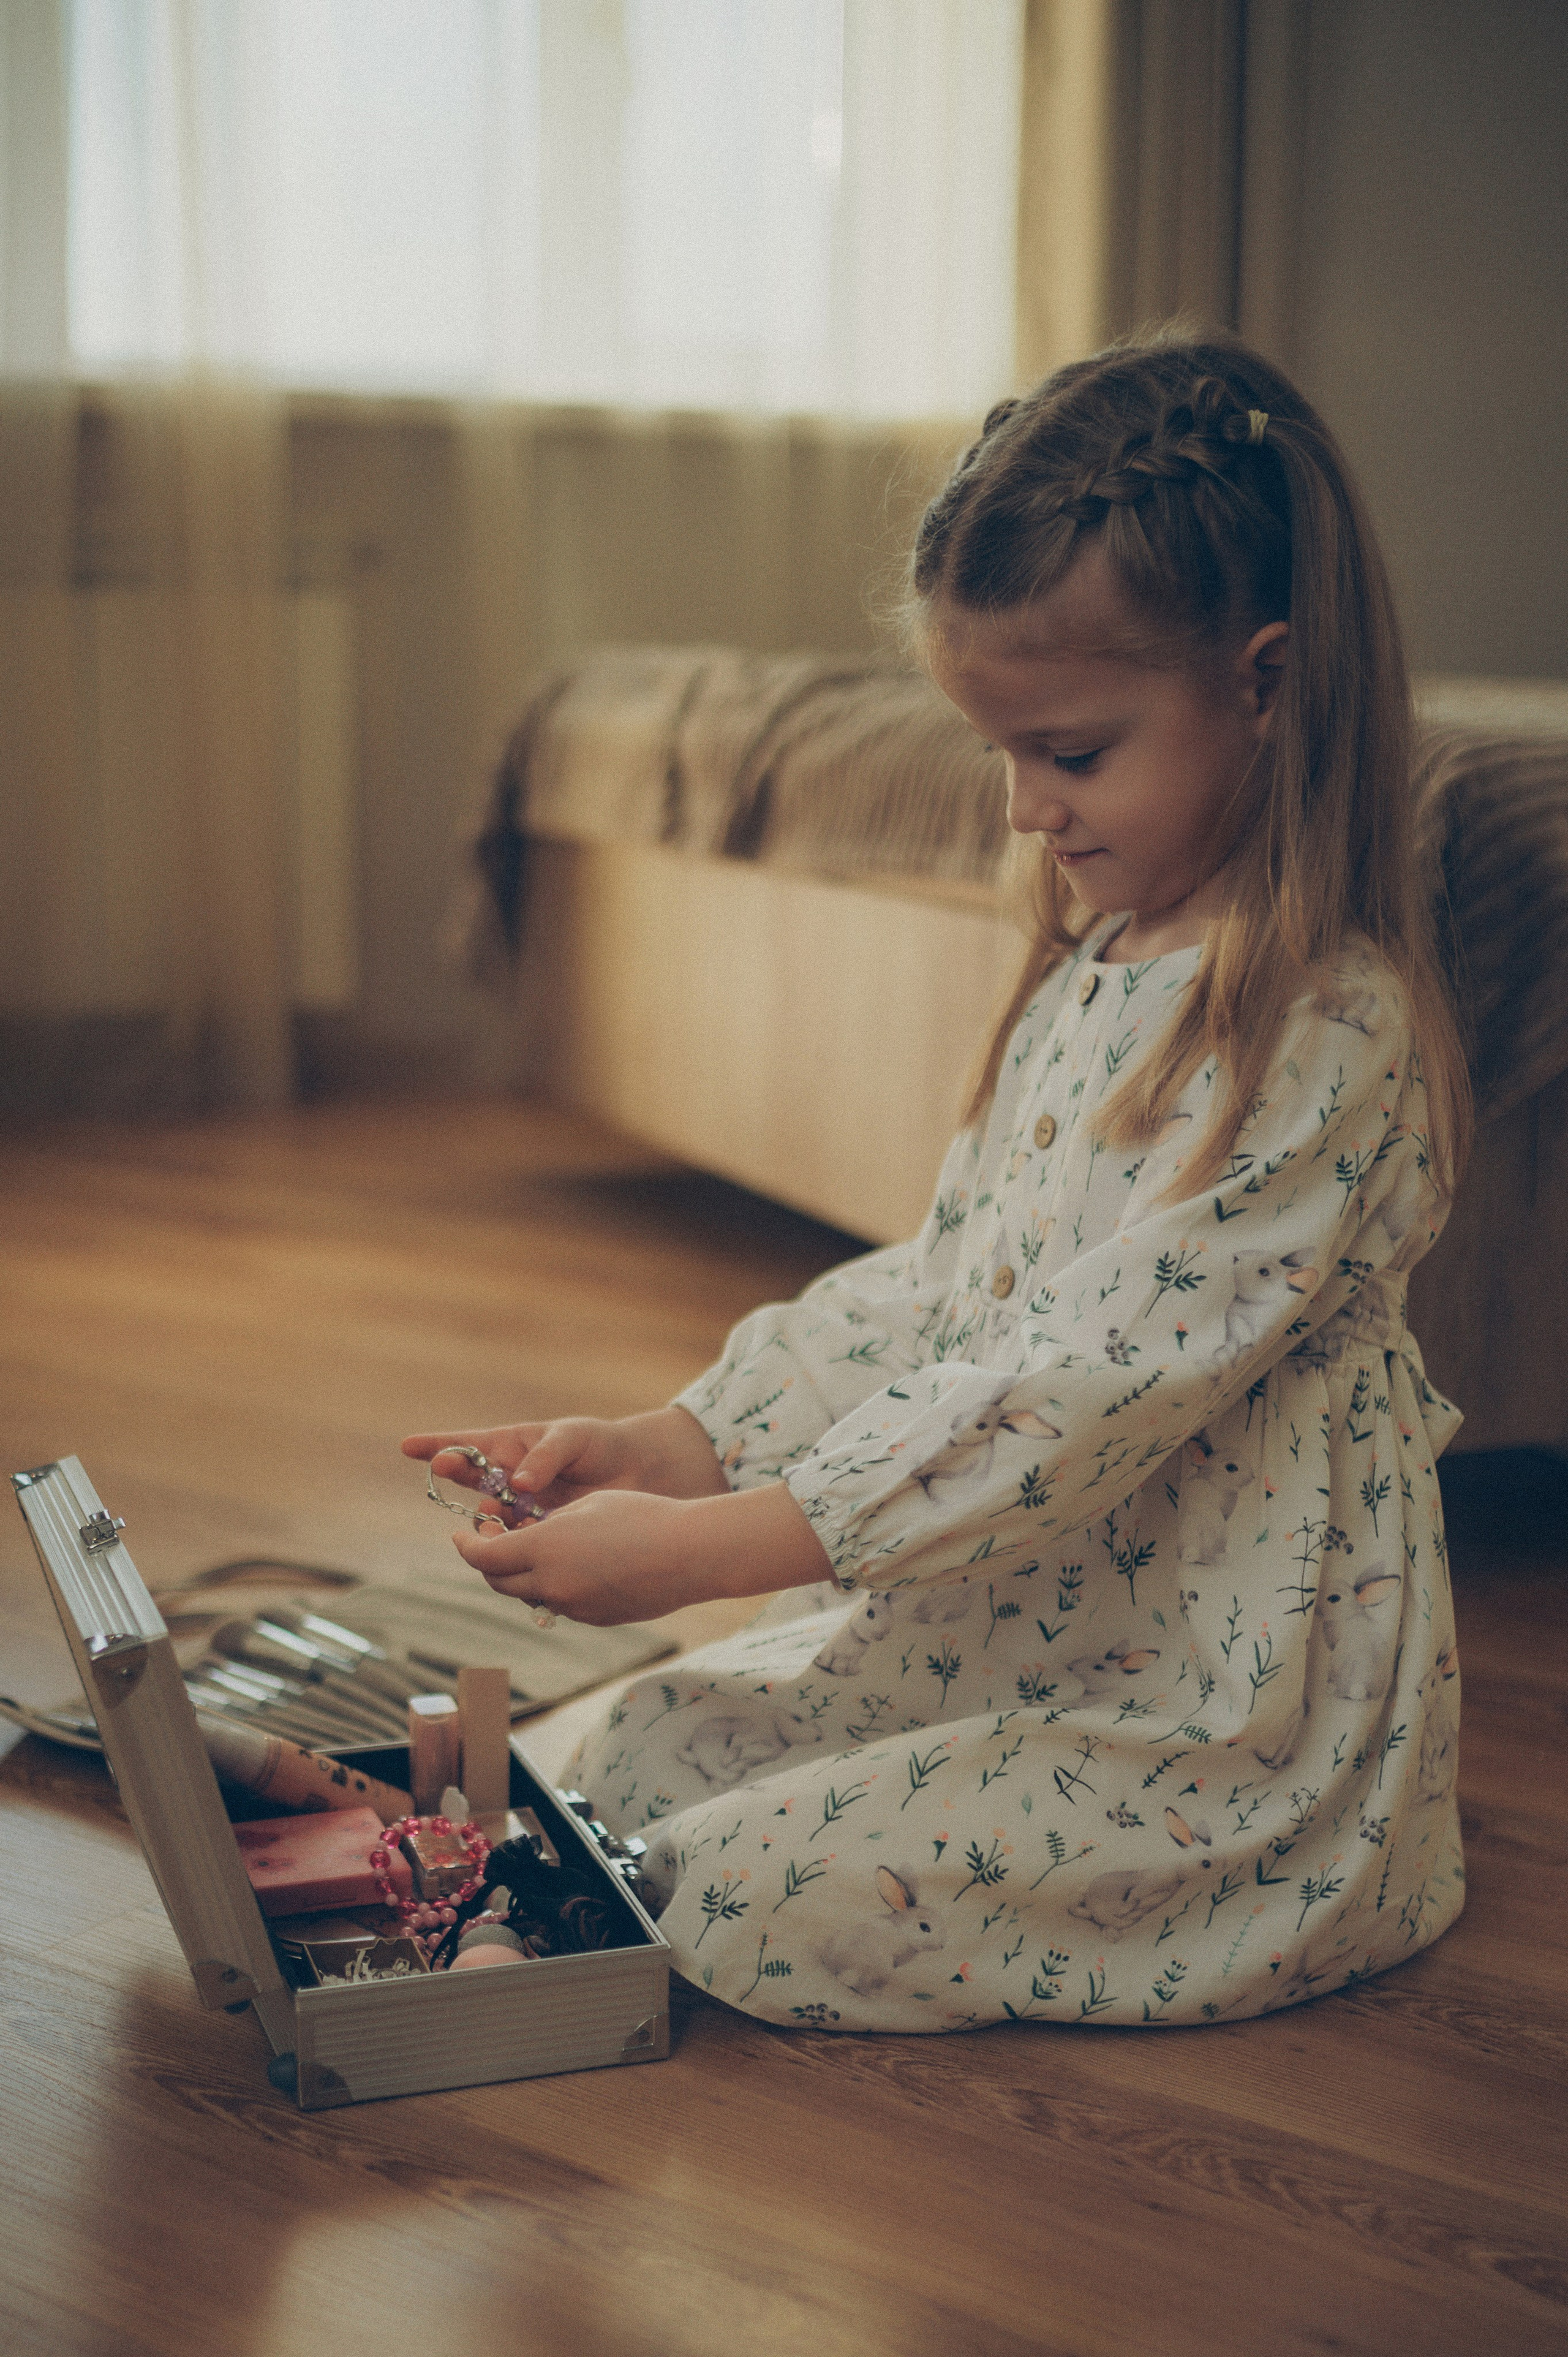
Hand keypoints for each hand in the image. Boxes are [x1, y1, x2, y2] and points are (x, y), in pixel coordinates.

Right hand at [401, 1405, 728, 1514]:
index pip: (467, 1446)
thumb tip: (519, 1481)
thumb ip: (544, 1457)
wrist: (637, 1473)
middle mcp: (508, 1479)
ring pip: (491, 1519)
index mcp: (511, 1447)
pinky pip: (517, 1542)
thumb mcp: (573, 1438)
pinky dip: (515, 1543)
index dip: (437, 1446)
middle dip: (457, 1480)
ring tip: (499, 1515)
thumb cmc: (599, 1444)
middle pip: (471, 1484)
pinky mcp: (539, 1532)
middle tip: (453, 1476)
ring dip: (489, 1520)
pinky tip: (524, 1541)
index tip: (408, 1446)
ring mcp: (521, 1508)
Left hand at [451, 1481, 832, 1625]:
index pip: (483, 1556)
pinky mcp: (595, 1618)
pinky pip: (561, 1604)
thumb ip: (547, 1524)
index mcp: (543, 1549)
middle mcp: (551, 1584)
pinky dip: (555, 1586)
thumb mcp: (585, 1506)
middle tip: (494, 1539)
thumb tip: (527, 1539)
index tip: (463, 1533)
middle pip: (499, 1581)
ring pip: (530, 1595)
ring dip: (523, 1575)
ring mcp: (573, 1606)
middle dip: (489, 1561)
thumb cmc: (641, 1515)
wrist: (690, 1553)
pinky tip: (577, 1565)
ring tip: (540, 1548)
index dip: (466, 1544)